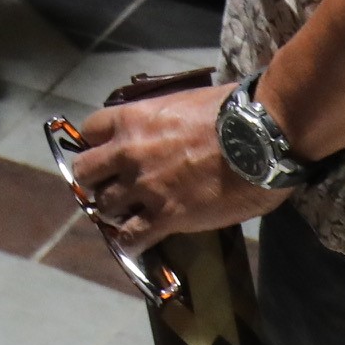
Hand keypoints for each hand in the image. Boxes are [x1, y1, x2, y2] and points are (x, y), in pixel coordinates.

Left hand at [62, 82, 284, 248]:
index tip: (106, 154)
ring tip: (128, 215)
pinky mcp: (166, 217)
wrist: (260, 141)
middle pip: (85, 172)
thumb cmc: (231, 112)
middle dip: (95, 181)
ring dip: (113, 212)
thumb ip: (161, 117)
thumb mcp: (183, 101)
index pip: (88, 131)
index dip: (95, 145)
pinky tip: (137, 243)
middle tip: (111, 187)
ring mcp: (144, 187)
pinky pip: (132, 238)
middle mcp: (128, 153)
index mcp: (131, 119)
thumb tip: (163, 125)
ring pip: (104, 207)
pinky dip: (130, 242)